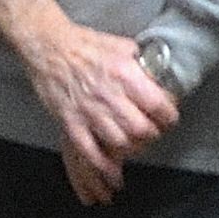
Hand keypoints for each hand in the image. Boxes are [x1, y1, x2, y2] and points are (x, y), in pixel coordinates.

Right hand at [0, 0, 177, 202]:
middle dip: (151, 135)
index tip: (169, 119)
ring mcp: (89, 111)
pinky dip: (103, 165)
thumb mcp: (123, 47)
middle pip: (141, 129)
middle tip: (152, 133)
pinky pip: (89, 151)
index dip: (168, 117)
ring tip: (135, 146)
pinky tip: (113, 173)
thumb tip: (163, 77)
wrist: (49, 47)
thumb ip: (143, 65)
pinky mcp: (71, 122)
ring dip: (131, 149)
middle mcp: (110, 95)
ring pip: (119, 143)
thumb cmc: (86, 45)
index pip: (158, 105)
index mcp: (126, 74)